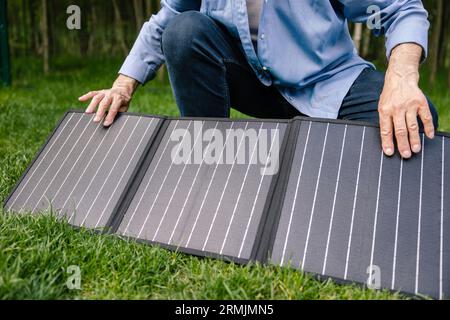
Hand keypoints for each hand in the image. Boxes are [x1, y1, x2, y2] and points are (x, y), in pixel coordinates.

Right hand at [79, 74, 138, 126]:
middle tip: (96, 120)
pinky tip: (80, 99)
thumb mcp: (125, 107)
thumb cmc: (124, 101)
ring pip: (97, 97)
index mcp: (119, 98)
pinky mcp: (100, 91)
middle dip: (99, 112)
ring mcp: (104, 92)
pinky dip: (86, 96)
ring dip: (92, 105)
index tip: (106, 124)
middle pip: (104, 103)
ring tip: (87, 113)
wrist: (123, 89)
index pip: (113, 108)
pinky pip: (92, 93)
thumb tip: (114, 121)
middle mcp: (111, 94)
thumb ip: (120, 112)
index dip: (110, 116)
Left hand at [378, 44, 434, 158]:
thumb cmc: (389, 97)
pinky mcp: (420, 102)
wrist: (400, 78)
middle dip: (403, 144)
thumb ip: (384, 121)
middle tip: (406, 155)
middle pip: (400, 130)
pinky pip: (425, 117)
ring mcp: (409, 105)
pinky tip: (429, 135)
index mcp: (384, 111)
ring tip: (416, 149)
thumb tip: (388, 141)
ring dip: (415, 139)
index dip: (387, 143)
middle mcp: (397, 108)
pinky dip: (429, 127)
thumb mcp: (381, 107)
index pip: (385, 130)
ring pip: (413, 126)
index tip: (390, 153)